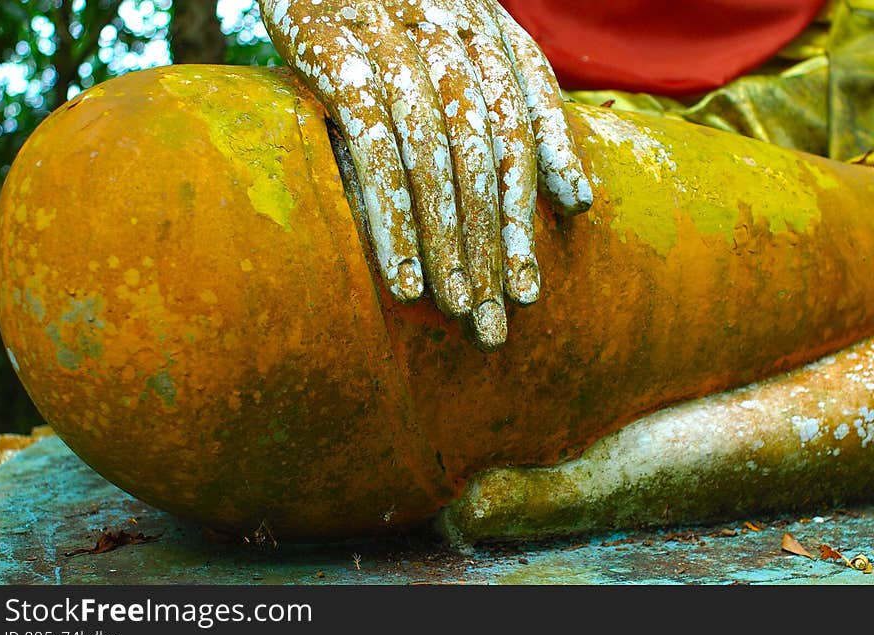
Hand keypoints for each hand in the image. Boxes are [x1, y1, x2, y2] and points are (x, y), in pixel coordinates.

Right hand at [260, 0, 591, 349]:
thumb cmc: (402, 10)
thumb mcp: (475, 42)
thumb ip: (530, 112)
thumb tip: (580, 201)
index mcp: (492, 36)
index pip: (521, 142)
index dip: (525, 223)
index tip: (528, 293)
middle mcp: (451, 37)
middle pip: (483, 161)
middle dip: (491, 248)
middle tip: (492, 323)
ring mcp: (394, 44)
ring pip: (433, 160)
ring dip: (447, 242)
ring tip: (457, 309)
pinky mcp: (334, 54)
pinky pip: (370, 147)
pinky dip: (390, 216)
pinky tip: (401, 276)